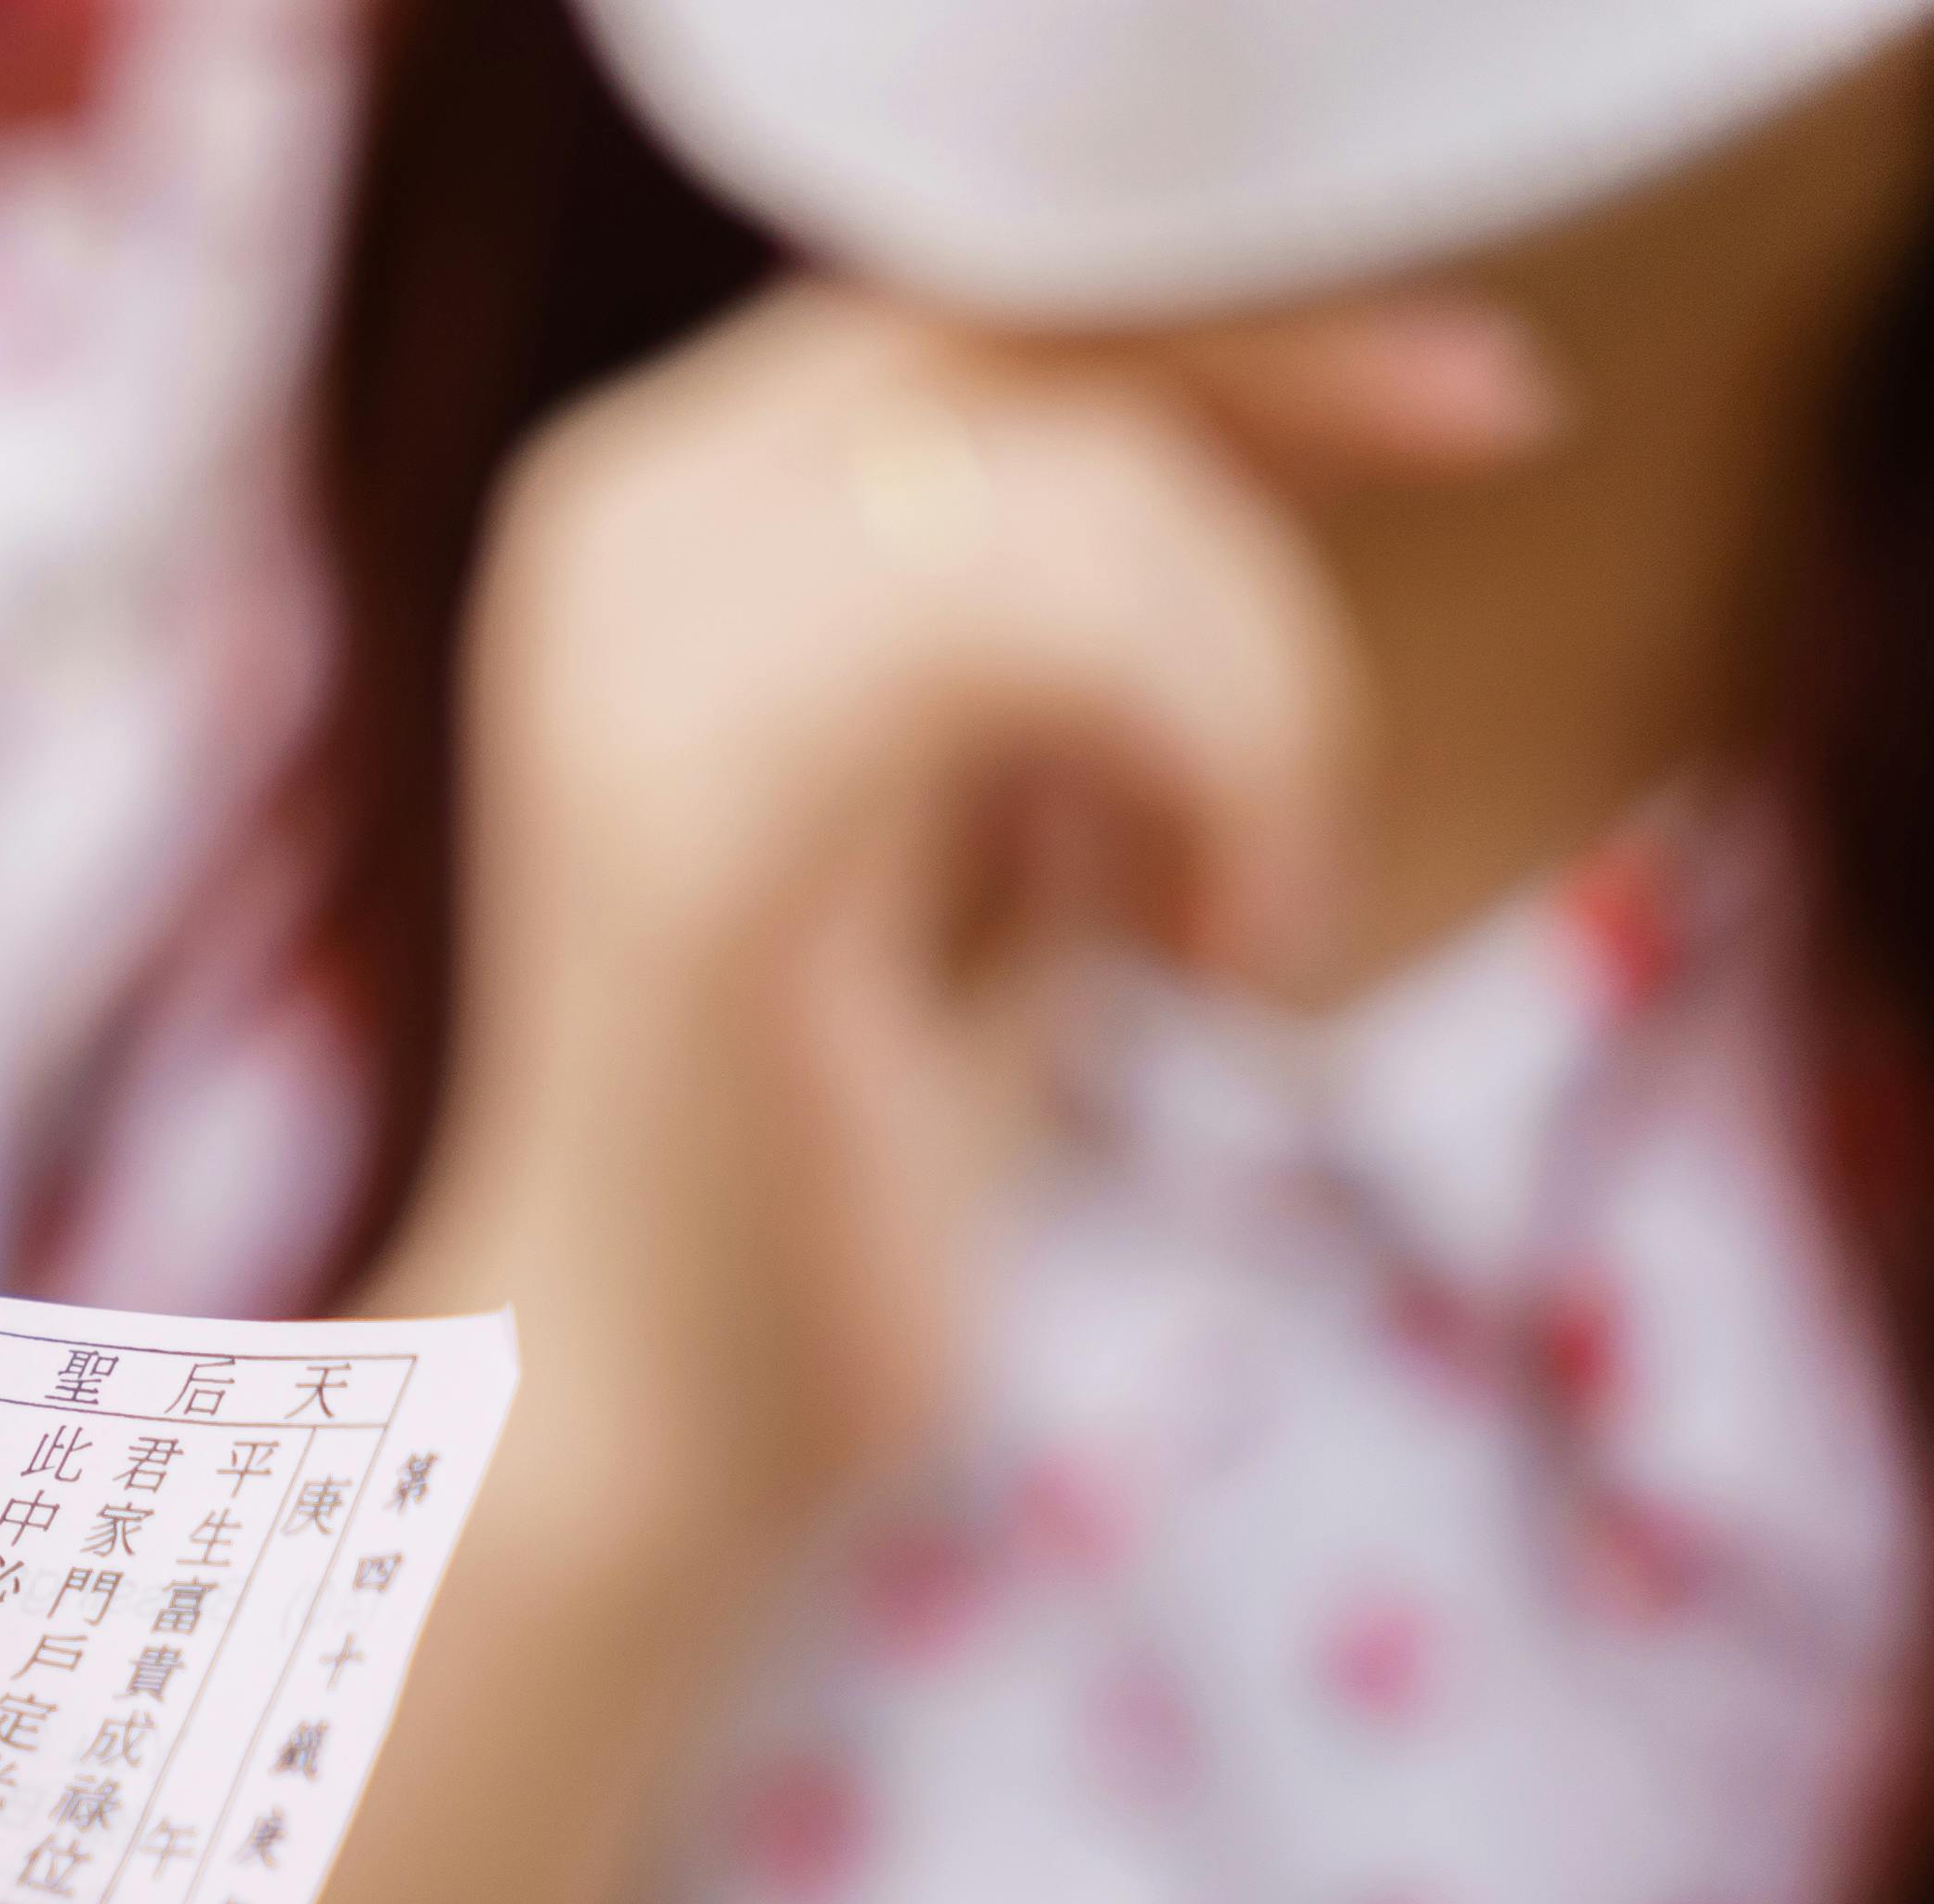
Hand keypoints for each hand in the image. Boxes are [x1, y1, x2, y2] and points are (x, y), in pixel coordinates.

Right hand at [380, 279, 1558, 1564]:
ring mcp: (632, 651)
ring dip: (1254, 710)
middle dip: (1268, 578)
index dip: (1254, 339)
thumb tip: (1281, 419)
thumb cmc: (817, 1149)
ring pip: (1097, 493)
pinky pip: (1063, 621)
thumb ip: (1052, 603)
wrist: (642, 1420)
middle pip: (1067, 371)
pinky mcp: (705, 795)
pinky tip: (1198, 947)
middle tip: (1269, 852)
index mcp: (638, 517)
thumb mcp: (972, 800)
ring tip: (1219, 931)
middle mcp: (600, 531)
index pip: (999, 305)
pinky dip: (1215, 768)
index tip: (1482, 414)